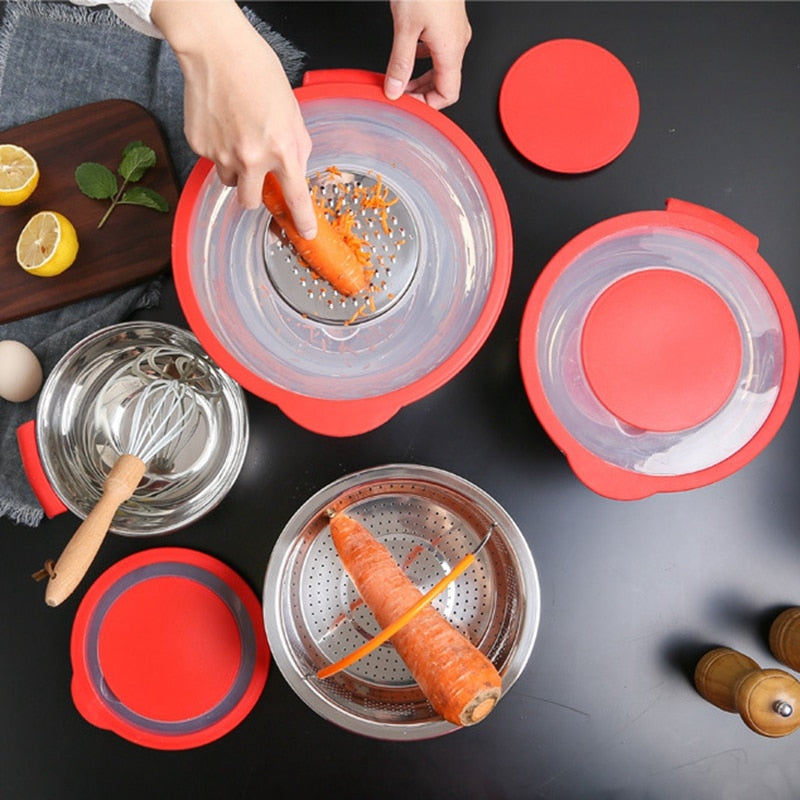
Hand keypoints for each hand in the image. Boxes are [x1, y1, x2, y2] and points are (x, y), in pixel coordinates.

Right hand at [151, 0, 316, 236]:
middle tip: (256, 174)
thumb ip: (296, 146)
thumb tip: (296, 170)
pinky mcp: (199, 145)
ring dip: (235, 170)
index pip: (295, 197)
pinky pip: (211, 159)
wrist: (217, 50)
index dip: (302, 220)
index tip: (305, 233)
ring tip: (237, 136)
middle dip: (255, 195)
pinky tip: (222, 123)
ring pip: (229, 181)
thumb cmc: (257, 72)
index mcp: (281, 149)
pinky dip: (217, 148)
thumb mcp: (292, 111)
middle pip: (251, 203)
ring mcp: (222, 154)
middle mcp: (251, 158)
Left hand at [384, 0, 471, 109]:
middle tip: (400, 93)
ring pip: (442, 67)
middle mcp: (457, 42)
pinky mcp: (449, 20)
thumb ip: (400, 62)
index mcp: (451, 50)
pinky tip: (410, 54)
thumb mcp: (406, 27)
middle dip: (422, 93)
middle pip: (444, 83)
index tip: (408, 103)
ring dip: (422, 77)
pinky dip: (424, 58)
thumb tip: (394, 89)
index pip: (447, 95)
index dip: (427, 105)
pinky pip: (440, 50)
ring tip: (402, 78)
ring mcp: (455, 31)